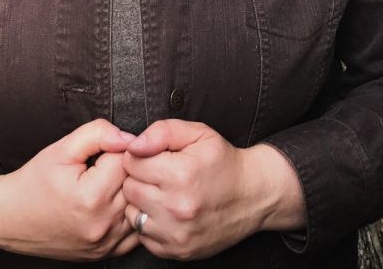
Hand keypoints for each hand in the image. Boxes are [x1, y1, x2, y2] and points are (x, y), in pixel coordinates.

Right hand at [0, 118, 140, 259]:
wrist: (10, 218)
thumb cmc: (34, 182)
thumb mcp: (61, 148)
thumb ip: (97, 134)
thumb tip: (128, 137)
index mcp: (91, 197)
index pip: (127, 161)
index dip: (115, 150)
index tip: (100, 154)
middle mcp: (102, 224)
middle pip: (136, 184)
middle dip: (124, 170)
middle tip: (102, 168)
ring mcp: (105, 243)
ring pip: (139, 208)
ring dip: (128, 193)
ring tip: (105, 185)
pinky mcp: (105, 254)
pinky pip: (135, 232)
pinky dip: (128, 216)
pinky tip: (110, 206)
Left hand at [121, 120, 305, 259]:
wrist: (253, 196)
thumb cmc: (223, 162)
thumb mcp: (198, 133)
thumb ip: (162, 132)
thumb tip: (133, 145)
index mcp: (181, 174)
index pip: (130, 162)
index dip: (140, 156)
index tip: (155, 157)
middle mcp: (177, 208)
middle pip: (128, 188)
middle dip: (139, 178)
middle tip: (160, 175)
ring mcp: (177, 233)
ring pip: (132, 213)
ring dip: (142, 202)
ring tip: (163, 193)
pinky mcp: (178, 251)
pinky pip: (143, 235)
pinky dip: (151, 223)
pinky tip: (167, 212)